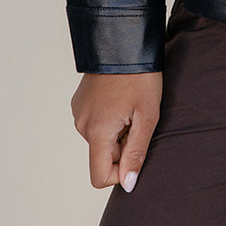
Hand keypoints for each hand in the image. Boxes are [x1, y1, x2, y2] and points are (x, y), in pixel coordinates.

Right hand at [70, 71, 162, 191]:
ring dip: (117, 132)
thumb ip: (136, 153)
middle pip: (102, 156)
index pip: (99, 177)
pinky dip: (110, 120)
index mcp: (96, 131)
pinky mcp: (80, 103)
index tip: (136, 151)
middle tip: (138, 119)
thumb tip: (128, 185)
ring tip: (130, 106)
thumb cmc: (141, 77)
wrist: (125, 41)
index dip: (121, 173)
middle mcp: (81, 124)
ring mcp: (78, 112)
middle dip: (122, 147)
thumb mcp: (147, 116)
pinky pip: (95, 125)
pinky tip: (121, 99)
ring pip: (100, 140)